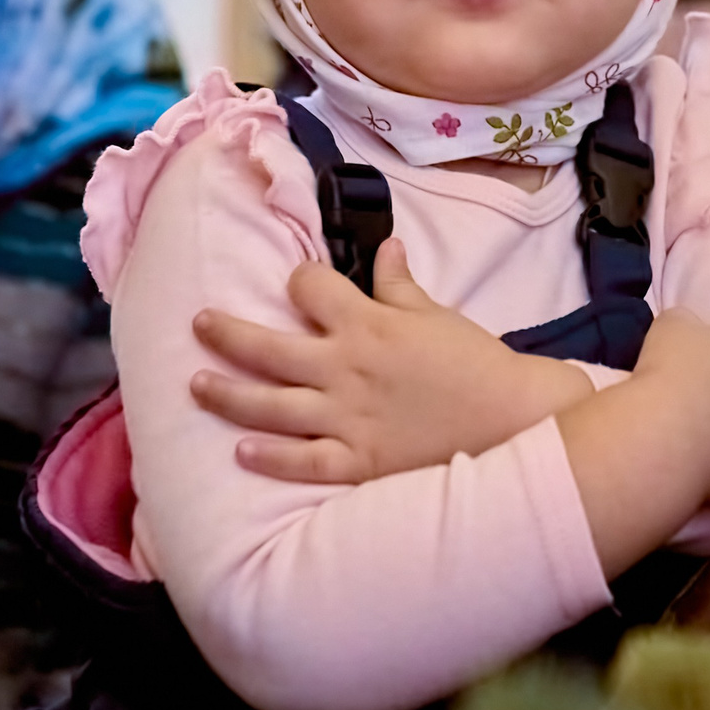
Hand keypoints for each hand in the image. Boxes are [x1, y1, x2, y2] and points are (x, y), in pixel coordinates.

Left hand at [189, 238, 593, 483]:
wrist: (513, 421)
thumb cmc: (476, 363)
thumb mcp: (438, 314)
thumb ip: (400, 285)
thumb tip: (384, 247)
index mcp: (368, 324)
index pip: (310, 288)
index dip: (300, 281)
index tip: (297, 285)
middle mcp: (345, 369)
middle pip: (268, 347)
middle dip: (227, 333)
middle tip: (198, 324)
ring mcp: (347, 418)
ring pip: (270, 405)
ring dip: (228, 393)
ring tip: (196, 384)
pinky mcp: (357, 461)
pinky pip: (302, 460)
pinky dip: (270, 456)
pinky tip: (241, 449)